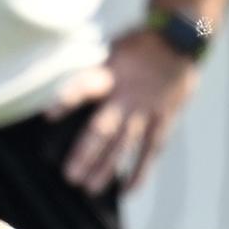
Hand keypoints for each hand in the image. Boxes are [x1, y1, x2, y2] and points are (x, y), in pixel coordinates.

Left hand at [57, 31, 201, 192]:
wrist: (181, 38)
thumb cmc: (140, 44)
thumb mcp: (113, 49)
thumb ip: (96, 72)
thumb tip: (70, 90)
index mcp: (111, 73)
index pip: (86, 86)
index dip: (67, 99)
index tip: (48, 116)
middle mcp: (128, 95)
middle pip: (104, 128)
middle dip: (86, 153)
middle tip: (70, 176)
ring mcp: (147, 109)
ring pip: (125, 144)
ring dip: (107, 167)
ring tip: (90, 188)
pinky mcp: (164, 118)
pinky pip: (151, 148)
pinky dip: (140, 170)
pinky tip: (128, 190)